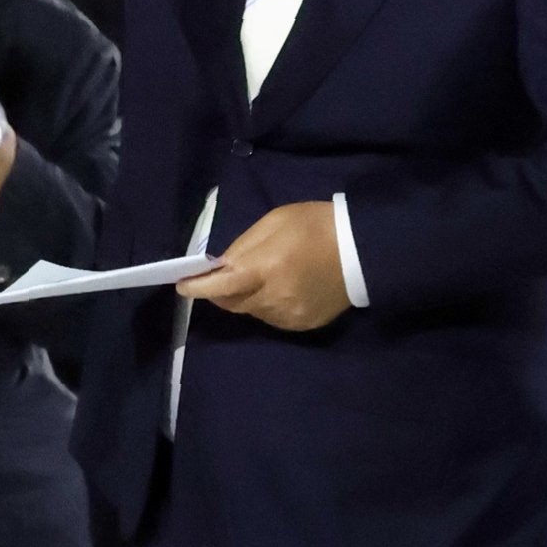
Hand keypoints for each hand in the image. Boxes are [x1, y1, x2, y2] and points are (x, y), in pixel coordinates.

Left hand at [176, 202, 349, 331]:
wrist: (363, 250)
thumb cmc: (316, 225)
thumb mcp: (275, 221)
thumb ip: (244, 246)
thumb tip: (220, 266)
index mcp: (267, 268)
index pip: (220, 286)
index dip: (197, 288)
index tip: (182, 286)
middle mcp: (274, 298)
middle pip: (231, 303)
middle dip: (219, 292)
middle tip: (221, 277)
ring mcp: (289, 315)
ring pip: (251, 312)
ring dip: (245, 298)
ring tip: (259, 278)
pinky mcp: (303, 325)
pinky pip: (271, 318)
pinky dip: (265, 305)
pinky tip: (279, 289)